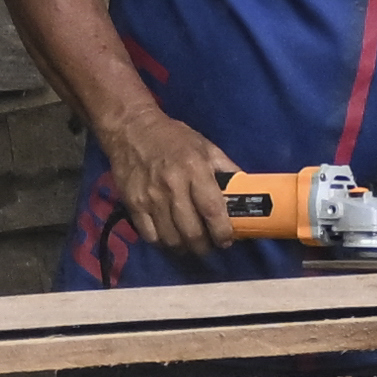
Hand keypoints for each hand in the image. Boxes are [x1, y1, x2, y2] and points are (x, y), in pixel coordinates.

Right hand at [102, 108, 241, 255]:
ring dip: (184, 248)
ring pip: (171, 239)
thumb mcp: (205, 146)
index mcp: (194, 170)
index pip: (212, 210)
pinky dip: (162, 243)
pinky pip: (150, 236)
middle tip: (209, 245)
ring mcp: (150, 198)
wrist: (130, 128)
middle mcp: (172, 186)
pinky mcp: (133, 204)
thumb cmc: (173, 137)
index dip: (222, 232)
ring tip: (190, 245)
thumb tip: (246, 191)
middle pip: (192, 232)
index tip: (227, 240)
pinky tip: (169, 237)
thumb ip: (226, 169)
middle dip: (204, 246)